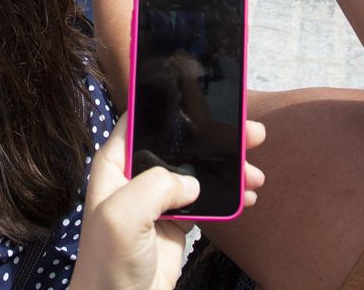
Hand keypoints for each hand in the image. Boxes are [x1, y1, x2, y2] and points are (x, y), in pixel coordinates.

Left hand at [74, 116, 265, 289]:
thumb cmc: (108, 265)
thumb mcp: (123, 217)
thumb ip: (156, 187)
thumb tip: (190, 184)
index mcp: (114, 165)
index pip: (141, 121)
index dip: (170, 108)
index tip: (204, 98)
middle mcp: (135, 177)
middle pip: (179, 144)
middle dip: (215, 138)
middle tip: (250, 133)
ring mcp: (157, 201)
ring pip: (198, 172)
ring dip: (228, 170)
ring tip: (255, 175)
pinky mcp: (176, 223)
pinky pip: (208, 201)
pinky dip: (229, 197)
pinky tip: (247, 196)